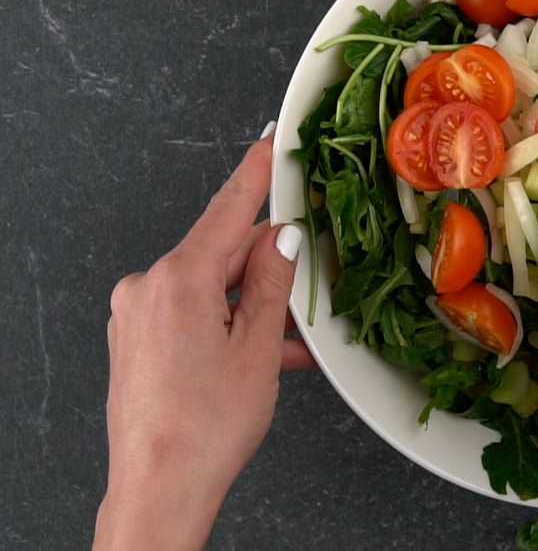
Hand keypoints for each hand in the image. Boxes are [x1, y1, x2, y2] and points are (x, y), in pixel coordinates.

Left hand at [94, 126, 315, 549]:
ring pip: (211, 289)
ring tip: (292, 342)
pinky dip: (229, 326)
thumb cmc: (205, 427)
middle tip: (311, 285)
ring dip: (253, 307)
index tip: (272, 141)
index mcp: (178, 280)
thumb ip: (274, 283)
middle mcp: (148, 288)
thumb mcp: (259, 348)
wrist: (159, 487)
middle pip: (222, 254)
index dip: (256, 172)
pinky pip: (192, 314)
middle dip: (268, 268)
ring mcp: (136, 315)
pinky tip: (263, 355)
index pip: (227, 209)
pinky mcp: (135, 340)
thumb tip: (283, 239)